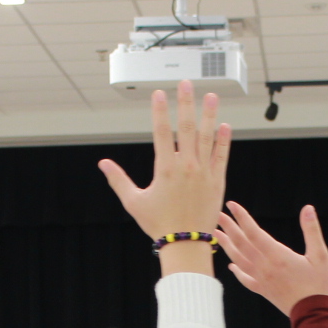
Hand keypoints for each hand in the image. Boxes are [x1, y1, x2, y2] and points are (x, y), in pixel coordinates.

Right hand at [98, 81, 230, 240]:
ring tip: (212, 96)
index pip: (161, 132)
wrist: (186, 244)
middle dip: (186, 103)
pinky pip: (221, 156)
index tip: (160, 93)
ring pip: (207, 137)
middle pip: (186, 128)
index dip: (160, 110)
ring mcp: (204, 173)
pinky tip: (224, 126)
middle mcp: (186, 166)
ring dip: (209, 115)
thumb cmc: (158, 224)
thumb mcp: (134, 202)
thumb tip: (103, 164)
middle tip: (187, 83)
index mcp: (165, 169)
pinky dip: (223, 141)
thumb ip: (118, 180)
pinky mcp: (217, 182)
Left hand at [213, 202, 327, 316]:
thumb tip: (308, 208)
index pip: (254, 232)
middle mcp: (265, 267)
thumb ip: (312, 231)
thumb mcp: (321, 256)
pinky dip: (236, 271)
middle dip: (229, 228)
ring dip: (227, 246)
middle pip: (242, 244)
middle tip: (218, 215)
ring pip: (239, 260)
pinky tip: (231, 266)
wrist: (316, 314)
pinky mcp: (264, 291)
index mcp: (278, 256)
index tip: (231, 205)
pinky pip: (245, 279)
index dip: (242, 217)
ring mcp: (262, 280)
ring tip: (217, 234)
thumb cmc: (321, 285)